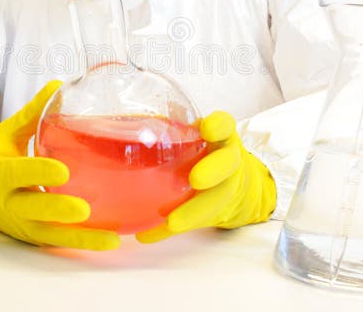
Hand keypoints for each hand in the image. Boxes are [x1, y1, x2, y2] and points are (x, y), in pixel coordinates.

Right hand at [0, 80, 119, 250]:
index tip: (62, 171)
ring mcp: (20, 223)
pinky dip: (82, 244)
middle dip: (57, 210)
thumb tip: (58, 84)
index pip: (18, 173)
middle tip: (83, 209)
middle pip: (32, 209)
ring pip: (49, 234)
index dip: (38, 172)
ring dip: (79, 239)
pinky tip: (109, 242)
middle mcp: (7, 203)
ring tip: (109, 240)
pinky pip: (57, 241)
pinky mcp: (31, 236)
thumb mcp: (7, 133)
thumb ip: (32, 112)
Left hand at [136, 111, 275, 242]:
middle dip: (214, 171)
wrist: (237, 187)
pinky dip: (169, 232)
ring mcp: (226, 187)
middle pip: (228, 163)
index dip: (219, 126)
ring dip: (195, 211)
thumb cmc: (203, 154)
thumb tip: (125, 127)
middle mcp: (228, 160)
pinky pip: (195, 224)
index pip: (226, 126)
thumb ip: (171, 132)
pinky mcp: (215, 212)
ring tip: (172, 222)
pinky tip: (148, 236)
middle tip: (195, 179)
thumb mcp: (194, 138)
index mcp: (221, 137)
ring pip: (218, 199)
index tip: (207, 128)